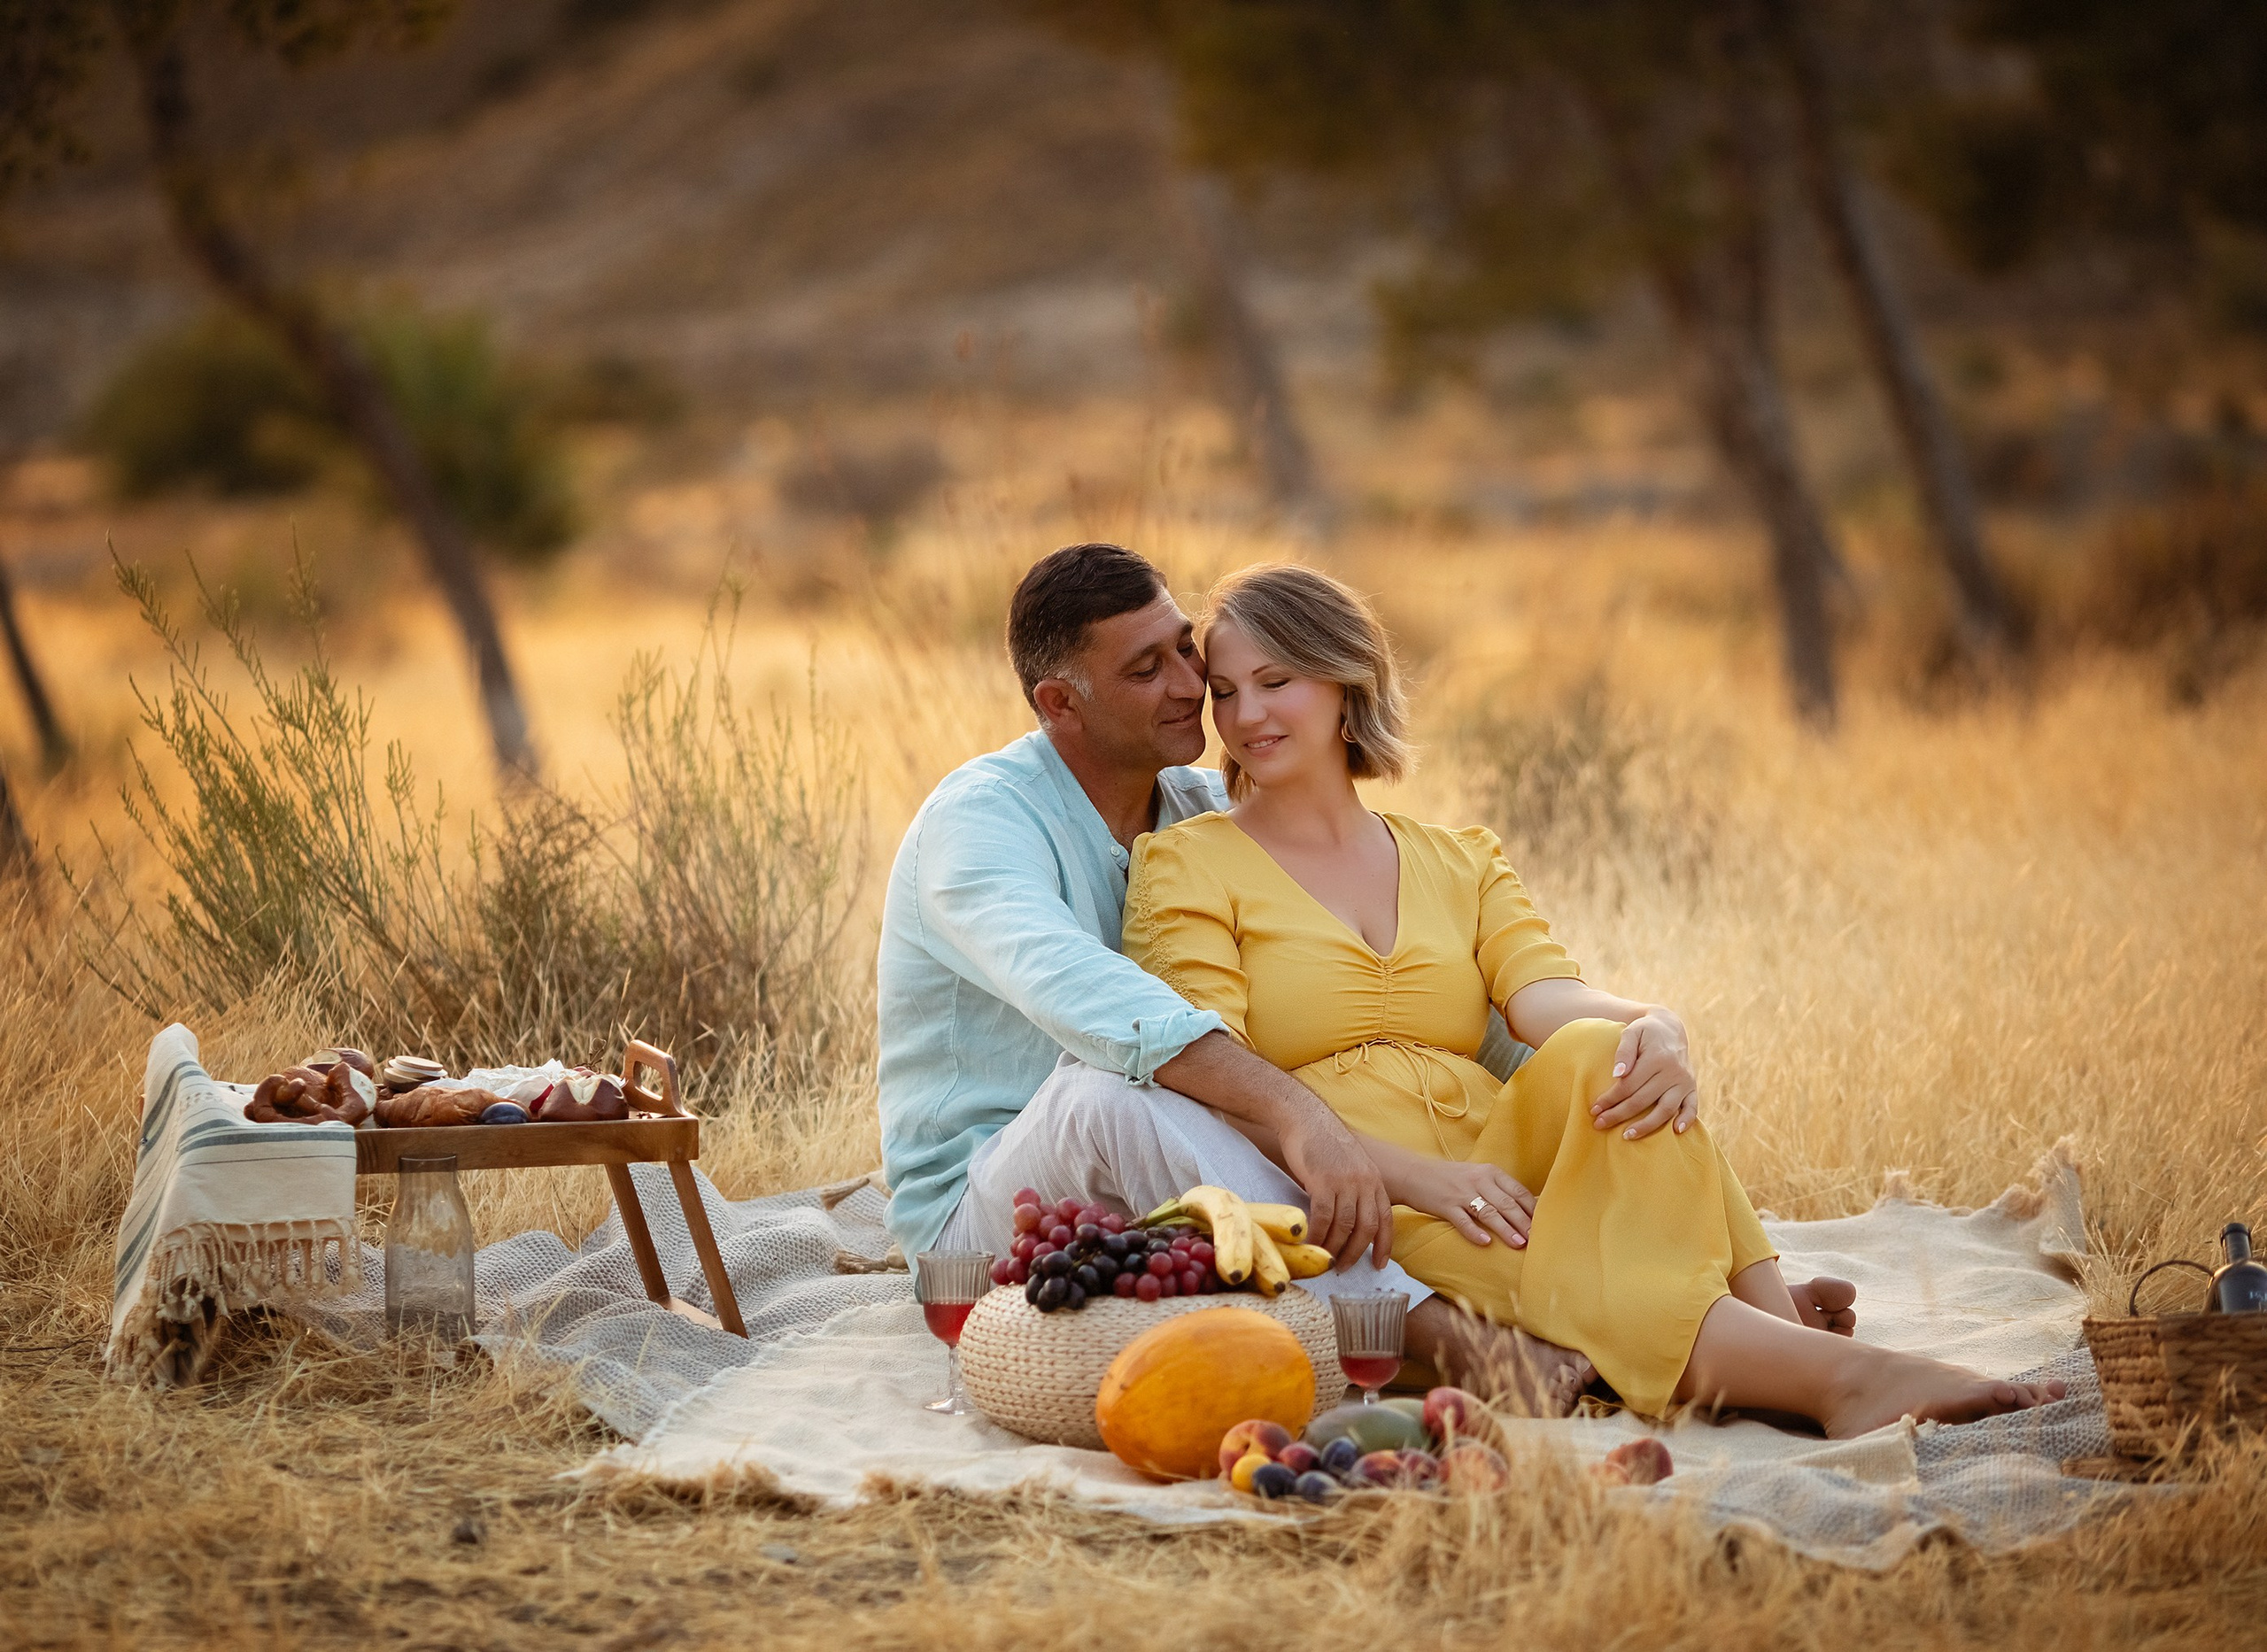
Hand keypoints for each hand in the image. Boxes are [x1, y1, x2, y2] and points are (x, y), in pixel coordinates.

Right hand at [1278, 1108, 1394, 1270]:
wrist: (1305, 1118)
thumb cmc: (1324, 1142)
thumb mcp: (1351, 1164)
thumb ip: (1355, 1188)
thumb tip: (1350, 1220)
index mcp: (1374, 1180)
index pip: (1385, 1219)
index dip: (1384, 1245)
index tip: (1379, 1264)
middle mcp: (1364, 1182)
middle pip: (1367, 1228)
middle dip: (1356, 1253)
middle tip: (1343, 1267)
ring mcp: (1345, 1182)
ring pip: (1345, 1226)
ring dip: (1335, 1247)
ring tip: (1325, 1259)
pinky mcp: (1323, 1181)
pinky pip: (1324, 1217)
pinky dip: (1318, 1234)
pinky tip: (1311, 1243)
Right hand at [1377, 1152, 1534, 1248]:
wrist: (1414, 1174)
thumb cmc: (1450, 1178)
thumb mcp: (1477, 1176)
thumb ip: (1499, 1189)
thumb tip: (1526, 1209)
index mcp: (1490, 1172)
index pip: (1518, 1191)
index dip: (1533, 1210)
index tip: (1546, 1225)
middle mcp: (1478, 1180)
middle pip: (1507, 1203)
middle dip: (1524, 1223)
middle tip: (1538, 1239)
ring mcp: (1462, 1193)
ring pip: (1489, 1212)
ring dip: (1505, 1229)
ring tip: (1519, 1244)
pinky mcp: (1446, 1206)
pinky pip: (1463, 1221)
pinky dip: (1474, 1232)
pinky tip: (1485, 1243)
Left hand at [1590, 1011, 1698, 1138]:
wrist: (1670, 1028)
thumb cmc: (1645, 1032)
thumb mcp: (1631, 1032)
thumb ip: (1623, 1052)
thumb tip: (1617, 1074)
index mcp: (1657, 1058)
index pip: (1628, 1085)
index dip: (1609, 1099)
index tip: (1594, 1109)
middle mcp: (1673, 1071)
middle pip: (1642, 1100)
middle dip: (1618, 1114)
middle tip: (1599, 1124)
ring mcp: (1684, 1081)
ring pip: (1665, 1110)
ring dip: (1646, 1126)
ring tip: (1627, 1136)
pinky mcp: (1692, 1087)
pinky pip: (1692, 1107)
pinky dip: (1686, 1120)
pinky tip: (1675, 1133)